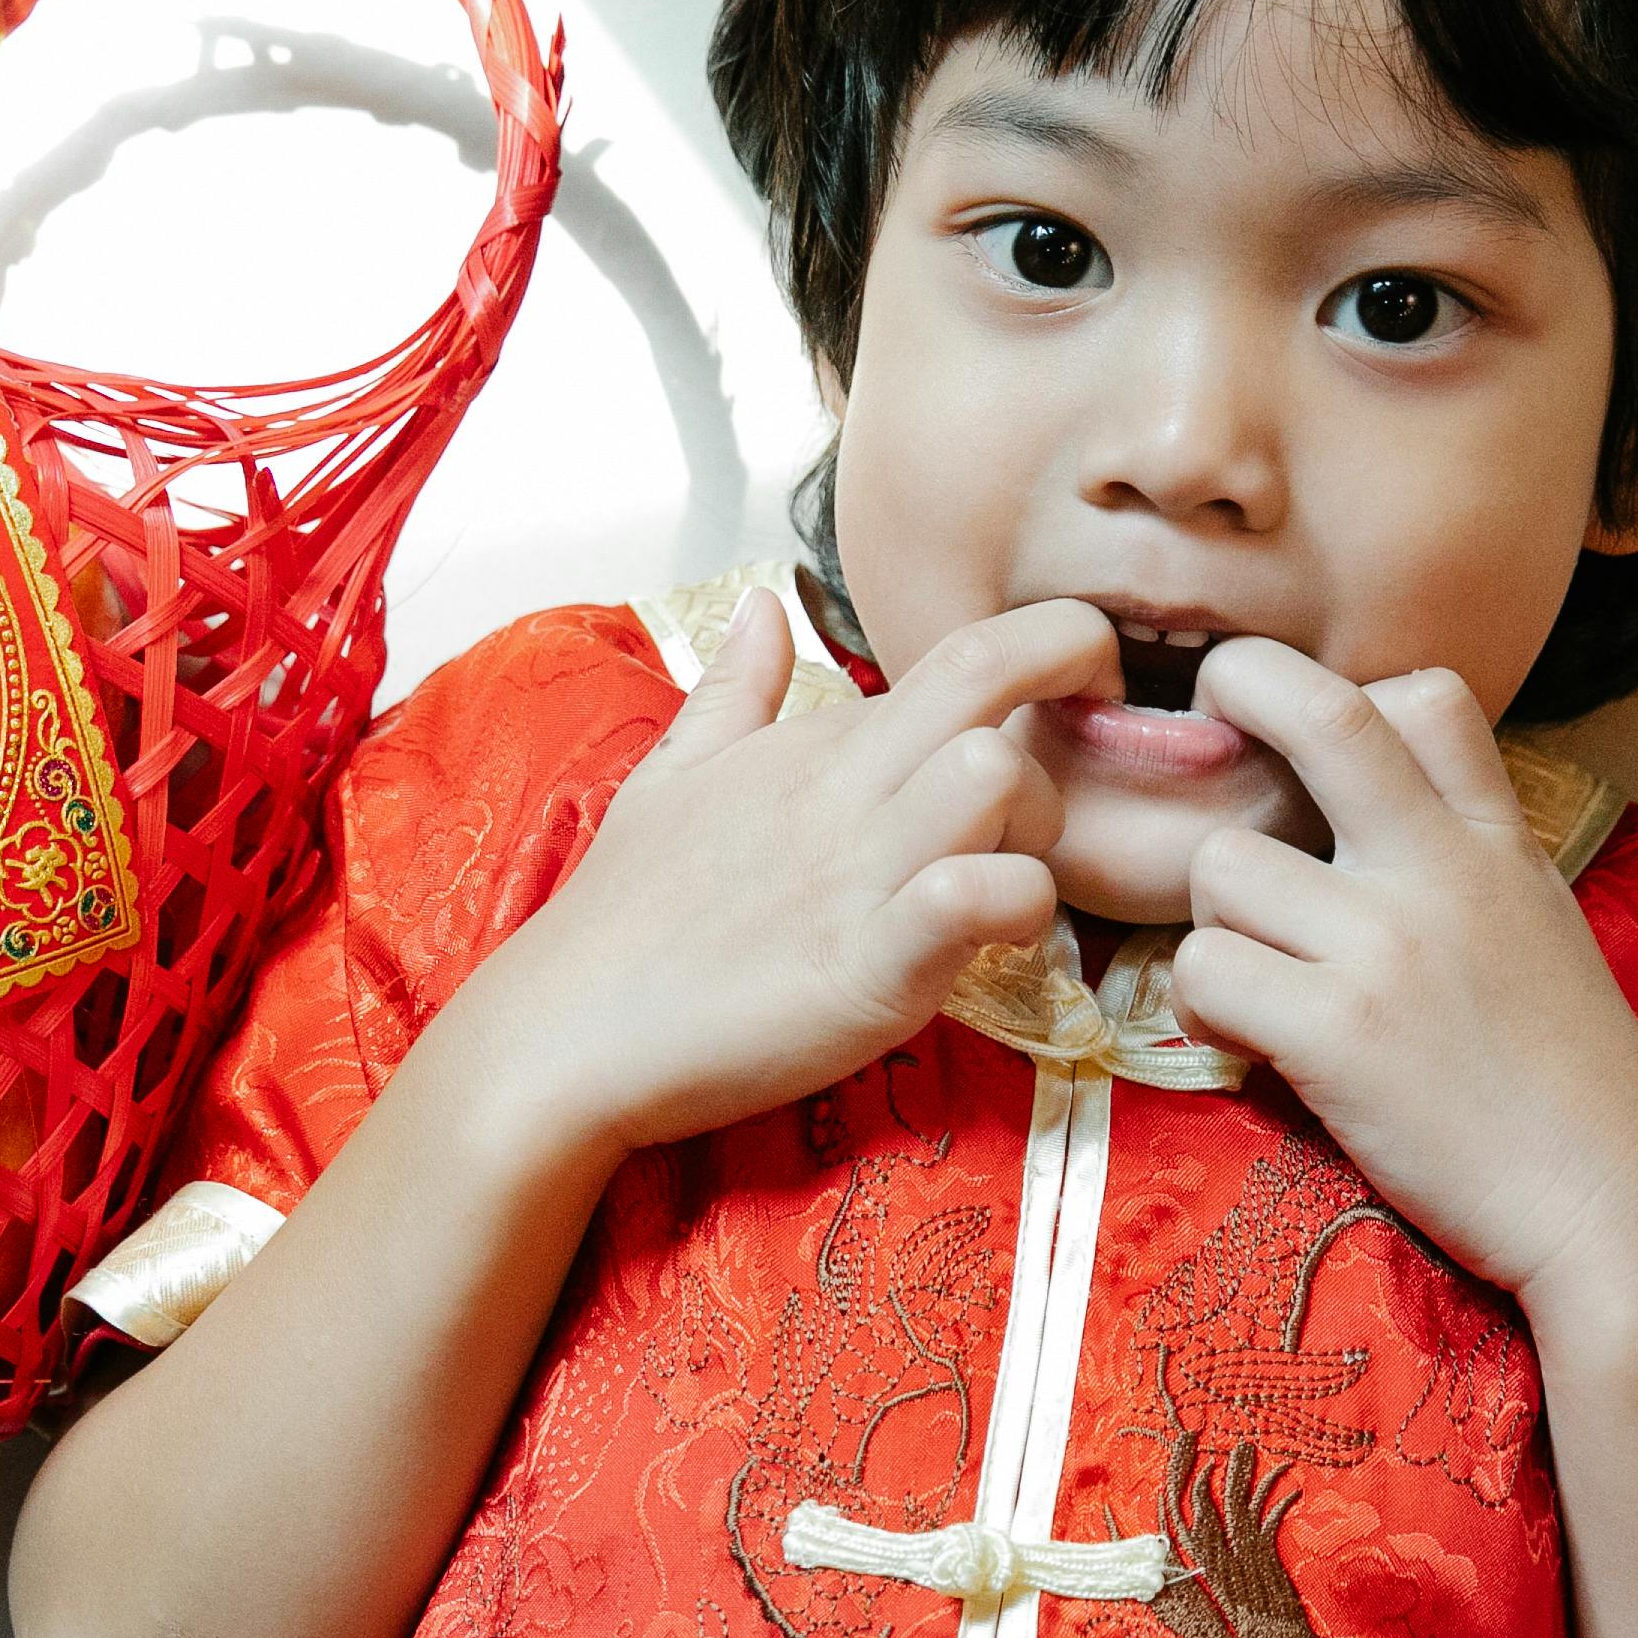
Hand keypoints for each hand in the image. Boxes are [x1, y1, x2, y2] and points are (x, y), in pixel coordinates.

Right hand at [438, 589, 1120, 1159]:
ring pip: (1001, 772)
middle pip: (993, 671)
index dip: (1046, 665)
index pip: (968, 654)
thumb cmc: (624, 917)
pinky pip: (976, 897)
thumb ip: (733, 690)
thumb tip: (762, 608)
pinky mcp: (867, 964)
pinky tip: (998, 946)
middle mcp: (844, 783)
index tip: (1068, 716)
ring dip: (1045, 825)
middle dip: (1073, 692)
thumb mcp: (672, 775)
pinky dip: (1016, 913)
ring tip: (1021, 881)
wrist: (564, 1029)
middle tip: (1072, 781)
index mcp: (817, 737)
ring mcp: (858, 870)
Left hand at [1168, 638, 1637, 1309]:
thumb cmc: (1574, 1087)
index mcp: (1500, 841)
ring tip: (1252, 980)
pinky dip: (1204, 1007)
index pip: (1425, 693)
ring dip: (1212, 921)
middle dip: (1238, 685)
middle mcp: (1444, 869)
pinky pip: (1203, 970)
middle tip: (1207, 717)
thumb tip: (1381, 818)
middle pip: (1318, 711)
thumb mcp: (1540, 929)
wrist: (1616, 1205)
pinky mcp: (1336, 1032)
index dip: (1350, 691)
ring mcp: (1387, 945)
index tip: (1306, 732)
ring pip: (1221, 865)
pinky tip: (1249, 1042)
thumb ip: (1467, 863)